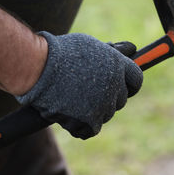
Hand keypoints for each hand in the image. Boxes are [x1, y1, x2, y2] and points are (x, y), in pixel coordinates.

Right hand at [16, 32, 142, 138]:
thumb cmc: (60, 52)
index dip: (129, 84)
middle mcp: (114, 86)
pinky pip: (92, 129)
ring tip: (74, 99)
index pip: (137, 80)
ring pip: (106, 115)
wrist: (37, 67)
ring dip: (94, 111)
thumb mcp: (90, 45)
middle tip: (88, 91)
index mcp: (118, 65)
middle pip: (121, 100)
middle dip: (108, 97)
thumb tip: (133, 49)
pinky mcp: (89, 120)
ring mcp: (102, 104)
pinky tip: (72, 115)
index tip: (122, 87)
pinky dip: (82, 126)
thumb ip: (112, 52)